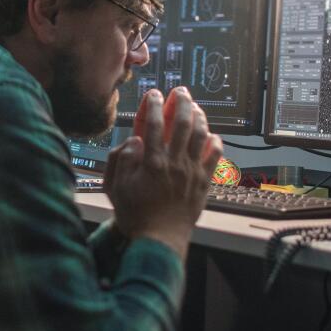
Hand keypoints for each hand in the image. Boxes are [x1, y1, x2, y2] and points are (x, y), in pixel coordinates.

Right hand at [103, 88, 222, 258]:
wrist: (159, 239)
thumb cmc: (135, 215)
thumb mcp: (115, 187)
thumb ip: (122, 159)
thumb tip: (136, 140)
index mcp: (151, 162)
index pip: (154, 124)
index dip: (154, 105)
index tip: (154, 94)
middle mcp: (174, 163)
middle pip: (182, 123)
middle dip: (181, 102)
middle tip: (180, 91)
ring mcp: (192, 172)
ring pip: (200, 135)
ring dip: (199, 117)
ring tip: (195, 107)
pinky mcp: (203, 183)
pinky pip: (214, 157)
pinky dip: (214, 142)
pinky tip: (211, 135)